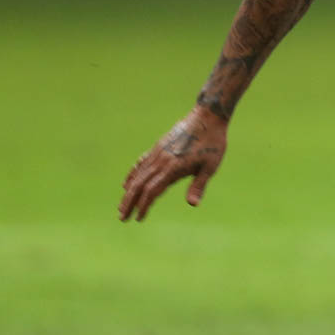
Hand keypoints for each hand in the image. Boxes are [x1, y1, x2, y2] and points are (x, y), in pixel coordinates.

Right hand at [119, 104, 226, 221]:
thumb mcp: (210, 166)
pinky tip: (127, 183)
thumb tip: (193, 204)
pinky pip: (141, 163)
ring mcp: (158, 152)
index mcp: (173, 167)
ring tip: (122, 206)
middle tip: (122, 217)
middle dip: (129, 202)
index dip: (144, 205)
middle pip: (139, 184)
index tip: (139, 218)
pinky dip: (132, 174)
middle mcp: (161, 160)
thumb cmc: (213, 142)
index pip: (153, 190)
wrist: (207, 116)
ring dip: (129, 191)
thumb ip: (199, 185)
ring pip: (138, 174)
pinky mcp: (158, 146)